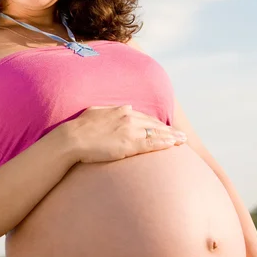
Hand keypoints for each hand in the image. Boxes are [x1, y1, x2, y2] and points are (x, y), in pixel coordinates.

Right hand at [68, 105, 186, 163]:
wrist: (73, 138)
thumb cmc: (79, 128)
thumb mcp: (94, 113)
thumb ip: (106, 112)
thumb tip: (114, 110)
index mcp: (120, 110)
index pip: (143, 117)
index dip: (155, 124)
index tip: (163, 127)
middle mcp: (129, 117)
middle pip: (154, 124)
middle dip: (168, 129)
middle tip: (180, 135)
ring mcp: (131, 130)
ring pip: (157, 133)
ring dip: (172, 137)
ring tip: (182, 140)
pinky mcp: (131, 143)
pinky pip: (153, 143)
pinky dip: (165, 144)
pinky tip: (174, 145)